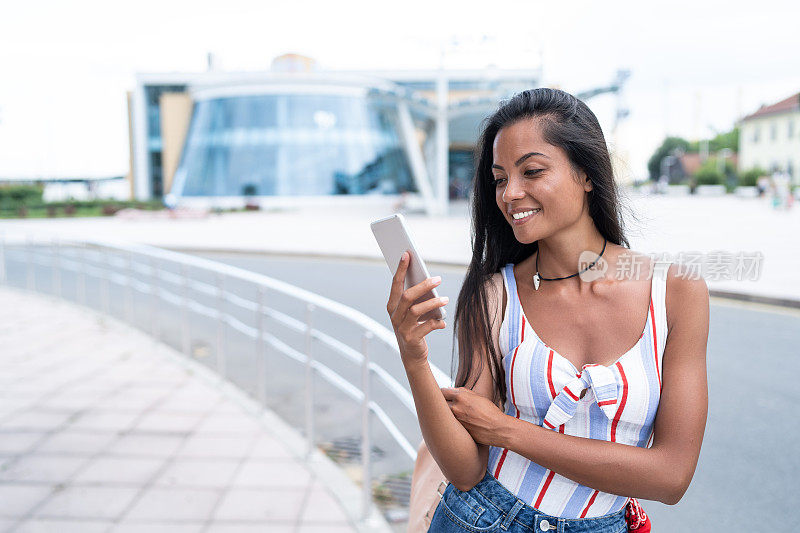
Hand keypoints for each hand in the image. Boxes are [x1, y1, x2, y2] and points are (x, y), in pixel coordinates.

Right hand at [386, 250, 447, 366]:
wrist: (412, 354)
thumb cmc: (413, 326)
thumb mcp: (412, 311)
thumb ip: (416, 297)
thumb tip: (429, 280)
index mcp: (392, 305)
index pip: (396, 284)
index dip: (401, 269)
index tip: (407, 254)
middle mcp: (394, 315)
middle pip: (407, 296)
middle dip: (423, 285)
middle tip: (438, 279)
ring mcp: (401, 328)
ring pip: (417, 310)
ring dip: (433, 303)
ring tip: (445, 299)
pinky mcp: (411, 339)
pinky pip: (426, 327)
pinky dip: (436, 323)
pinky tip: (442, 323)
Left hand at [442, 386, 508, 446]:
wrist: (498, 429)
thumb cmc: (490, 412)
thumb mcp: (478, 397)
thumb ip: (463, 392)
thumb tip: (451, 390)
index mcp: (461, 396)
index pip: (442, 391)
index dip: (443, 394)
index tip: (445, 396)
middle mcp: (455, 407)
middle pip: (439, 403)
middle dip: (442, 403)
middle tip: (447, 405)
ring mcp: (455, 420)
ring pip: (443, 415)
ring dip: (446, 414)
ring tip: (454, 415)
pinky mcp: (457, 430)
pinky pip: (448, 425)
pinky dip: (450, 424)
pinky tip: (457, 424)